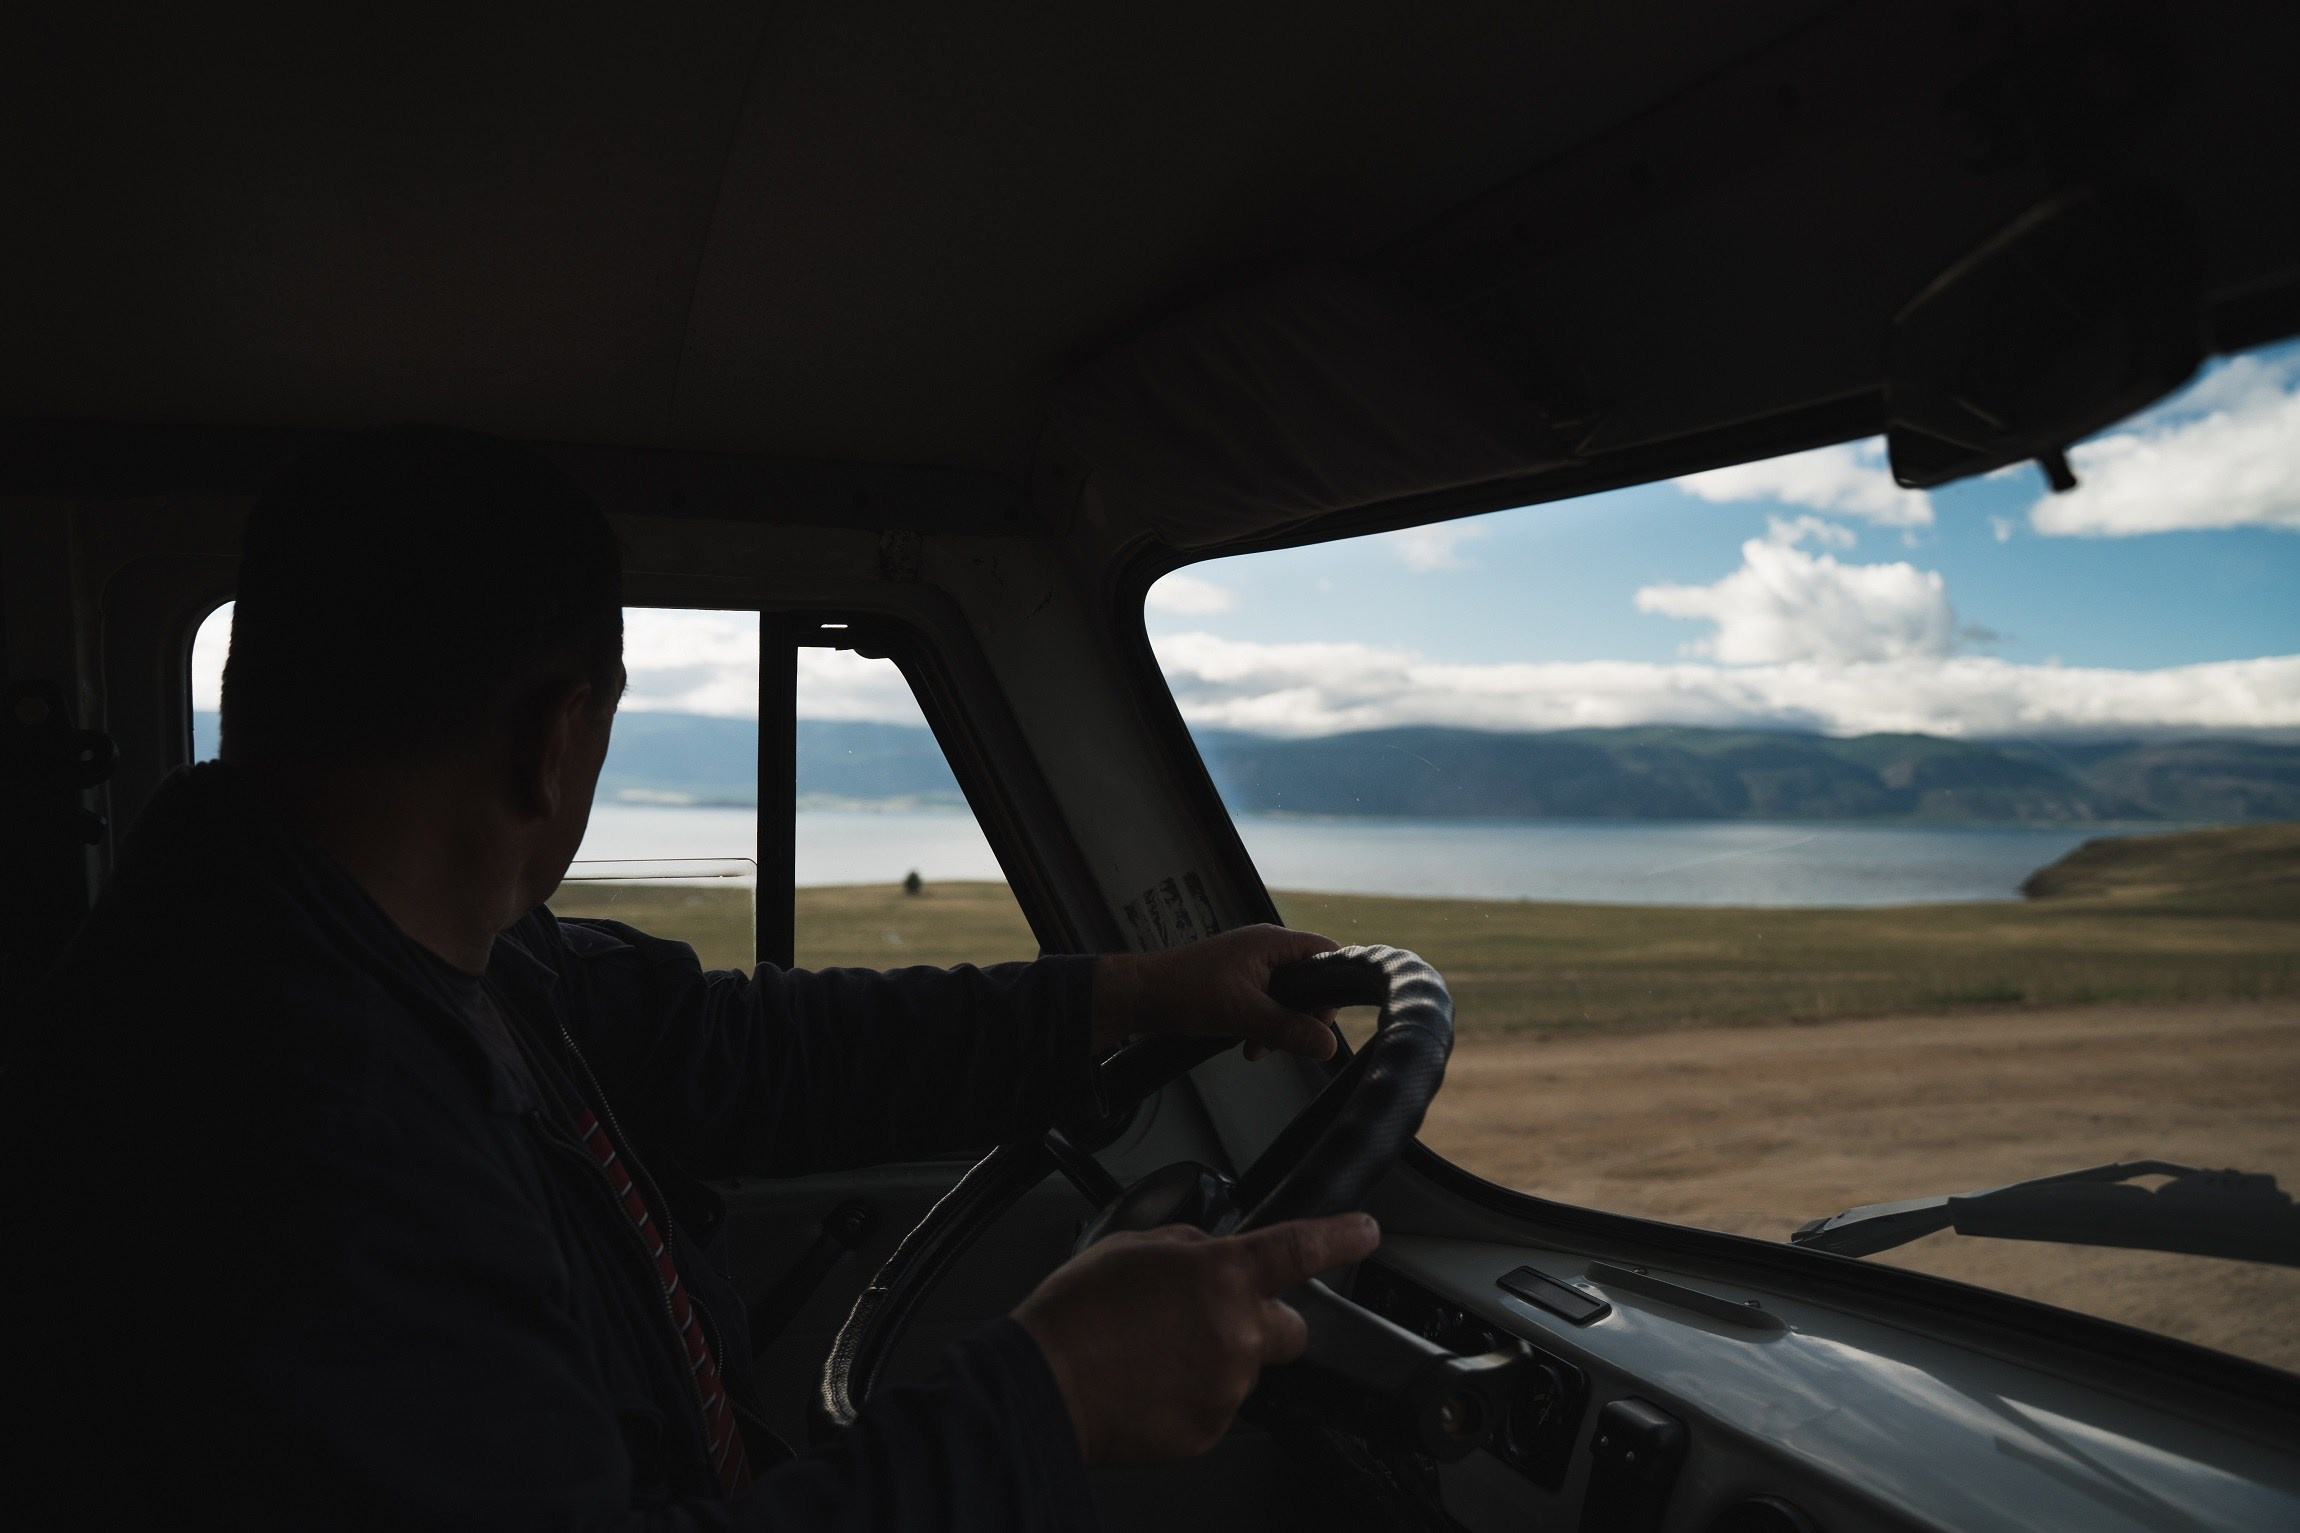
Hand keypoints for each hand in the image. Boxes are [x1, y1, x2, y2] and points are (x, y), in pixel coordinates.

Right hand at [1013, 1213, 1381, 1464]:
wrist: (1043, 1385)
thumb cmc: (1076, 1314)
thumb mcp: (1132, 1245)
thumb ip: (1189, 1246)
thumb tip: (1208, 1253)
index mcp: (1220, 1274)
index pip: (1301, 1248)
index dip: (1341, 1238)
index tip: (1364, 1233)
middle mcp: (1236, 1331)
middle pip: (1289, 1328)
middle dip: (1262, 1323)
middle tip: (1212, 1322)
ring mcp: (1227, 1386)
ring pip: (1245, 1369)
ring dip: (1216, 1361)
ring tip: (1156, 1355)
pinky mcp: (1210, 1430)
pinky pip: (1217, 1407)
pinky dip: (1193, 1397)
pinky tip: (1152, 1385)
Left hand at [1091, 924, 1339, 1058]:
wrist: (1140, 994)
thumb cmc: (1186, 991)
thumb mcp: (1244, 1014)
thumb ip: (1289, 1028)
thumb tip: (1329, 1045)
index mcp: (1272, 943)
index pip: (1326, 953)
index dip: (1334, 985)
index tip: (1323, 1019)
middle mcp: (1265, 949)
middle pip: (1308, 981)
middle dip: (1300, 1016)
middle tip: (1287, 1039)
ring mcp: (1250, 965)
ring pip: (1285, 998)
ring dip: (1278, 1026)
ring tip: (1257, 1047)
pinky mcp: (1237, 982)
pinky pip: (1265, 1004)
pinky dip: (1261, 1025)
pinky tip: (1246, 1044)